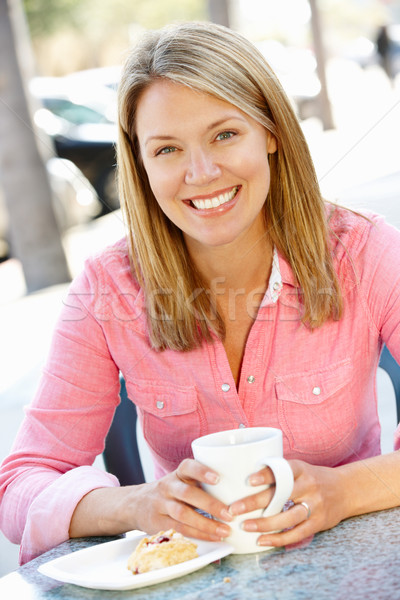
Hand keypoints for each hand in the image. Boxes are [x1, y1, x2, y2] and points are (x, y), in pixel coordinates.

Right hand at [128, 458, 232, 540]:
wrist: (136, 504)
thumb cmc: (173, 491)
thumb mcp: (182, 480)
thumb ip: (203, 482)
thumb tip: (239, 490)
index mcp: (178, 474)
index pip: (188, 467)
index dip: (202, 471)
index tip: (218, 478)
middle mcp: (168, 486)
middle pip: (187, 493)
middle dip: (210, 504)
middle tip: (229, 513)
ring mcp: (161, 505)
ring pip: (183, 514)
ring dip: (206, 524)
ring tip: (225, 530)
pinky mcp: (158, 523)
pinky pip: (180, 529)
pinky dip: (198, 534)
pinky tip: (213, 537)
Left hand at [228, 459, 347, 547]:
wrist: (346, 489)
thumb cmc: (313, 478)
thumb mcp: (299, 469)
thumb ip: (279, 472)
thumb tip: (243, 475)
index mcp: (301, 469)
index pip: (283, 470)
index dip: (266, 475)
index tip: (249, 480)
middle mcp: (309, 486)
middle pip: (281, 495)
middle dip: (256, 502)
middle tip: (235, 508)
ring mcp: (315, 505)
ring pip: (288, 517)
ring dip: (265, 523)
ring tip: (246, 526)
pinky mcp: (318, 522)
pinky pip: (297, 533)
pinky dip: (279, 539)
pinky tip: (262, 540)